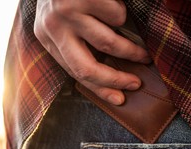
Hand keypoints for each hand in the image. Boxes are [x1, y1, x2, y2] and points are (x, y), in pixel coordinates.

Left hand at [34, 0, 150, 104]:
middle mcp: (53, 28)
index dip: (100, 88)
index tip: (120, 98)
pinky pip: (116, 15)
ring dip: (130, 50)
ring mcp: (68, 12)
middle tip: (135, 83)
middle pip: (85, 68)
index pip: (74, 73)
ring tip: (143, 52)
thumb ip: (77, 45)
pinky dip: (121, 13)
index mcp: (47, 39)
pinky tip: (114, 6)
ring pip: (108, 42)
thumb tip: (107, 79)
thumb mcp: (63, 23)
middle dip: (114, 79)